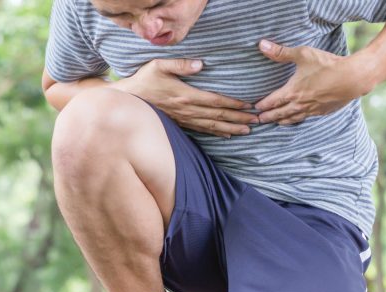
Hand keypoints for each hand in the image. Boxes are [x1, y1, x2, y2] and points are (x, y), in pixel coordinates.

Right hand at [111, 59, 258, 137]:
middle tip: (257, 120)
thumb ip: (181, 64)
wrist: (128, 100)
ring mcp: (184, 119)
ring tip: (248, 130)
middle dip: (239, 118)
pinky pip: (202, 130)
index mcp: (185, 95)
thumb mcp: (159, 66)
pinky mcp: (180, 123)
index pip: (215, 101)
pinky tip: (228, 135)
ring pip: (212, 126)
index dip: (233, 104)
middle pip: (218, 116)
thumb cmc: (144, 80)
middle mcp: (187, 110)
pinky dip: (216, 133)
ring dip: (231, 128)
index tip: (248, 105)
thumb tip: (201, 64)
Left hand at [254, 40, 377, 125]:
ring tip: (277, 123)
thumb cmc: (327, 65)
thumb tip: (262, 45)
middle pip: (280, 114)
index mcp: (292, 92)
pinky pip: (307, 118)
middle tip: (260, 121)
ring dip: (283, 121)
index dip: (263, 105)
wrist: (352, 78)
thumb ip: (281, 52)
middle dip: (269, 117)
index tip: (256, 108)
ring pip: (293, 118)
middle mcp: (300, 104)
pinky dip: (298, 119)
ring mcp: (312, 109)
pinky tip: (299, 118)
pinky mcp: (323, 111)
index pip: (272, 101)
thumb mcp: (303, 54)